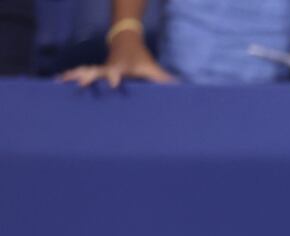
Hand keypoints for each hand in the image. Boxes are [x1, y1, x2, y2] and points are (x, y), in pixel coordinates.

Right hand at [58, 33, 175, 86]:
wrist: (125, 41)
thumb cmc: (140, 59)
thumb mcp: (152, 68)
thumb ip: (163, 79)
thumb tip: (178, 87)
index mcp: (121, 68)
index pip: (118, 72)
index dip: (116, 77)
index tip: (115, 83)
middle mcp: (107, 68)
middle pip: (97, 72)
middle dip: (89, 76)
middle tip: (81, 82)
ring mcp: (99, 69)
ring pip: (85, 71)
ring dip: (74, 75)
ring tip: (63, 80)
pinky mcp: (94, 72)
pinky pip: (80, 73)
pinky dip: (70, 76)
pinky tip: (59, 81)